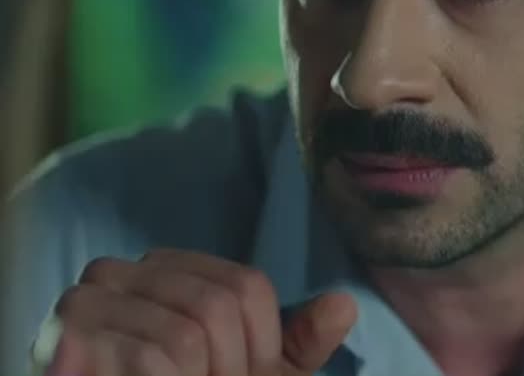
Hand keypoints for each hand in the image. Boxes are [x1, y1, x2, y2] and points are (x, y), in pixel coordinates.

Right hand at [33, 249, 357, 375]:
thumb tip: (344, 306)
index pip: (248, 286)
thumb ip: (296, 344)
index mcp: (166, 268)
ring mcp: (87, 300)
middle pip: (219, 304)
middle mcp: (120, 271)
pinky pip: (154, 356)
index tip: (241, 371)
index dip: (258, 341)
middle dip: (227, 364)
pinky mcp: (68, 337)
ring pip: (188, 334)